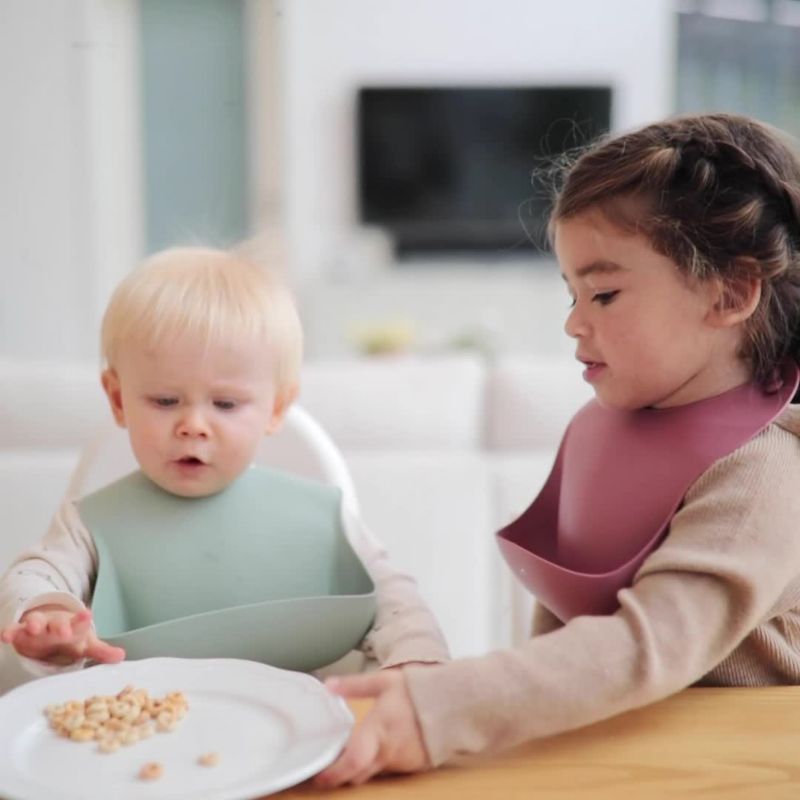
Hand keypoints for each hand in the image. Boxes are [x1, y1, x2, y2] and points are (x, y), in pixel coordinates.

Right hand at [0, 605, 124, 665]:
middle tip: (64, 630)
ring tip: (33, 627)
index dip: (82, 619)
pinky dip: (9, 632)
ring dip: (34, 624)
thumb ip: (101, 651)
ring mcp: (38, 627)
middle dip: (60, 626)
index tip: (87, 614)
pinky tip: (5, 635)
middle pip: (57, 623)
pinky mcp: (21, 632)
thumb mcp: (86, 644)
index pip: (79, 623)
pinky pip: (14, 631)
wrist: (50, 630)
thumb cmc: (71, 638)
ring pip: (34, 623)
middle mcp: (55, 625)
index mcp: (73, 627)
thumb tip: (121, 656)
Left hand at [314, 668, 429, 786]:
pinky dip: (383, 760)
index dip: (334, 774)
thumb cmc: (417, 690)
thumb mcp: (384, 682)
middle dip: (344, 771)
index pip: (353, 762)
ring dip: (365, 764)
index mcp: (378, 732)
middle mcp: (389, 752)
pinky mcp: (415, 766)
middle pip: (359, 773)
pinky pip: (392, 768)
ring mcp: (403, 762)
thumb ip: (354, 685)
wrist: (454, 702)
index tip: (320, 777)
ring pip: (375, 771)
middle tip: (334, 762)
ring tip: (358, 748)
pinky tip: (384, 745)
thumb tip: (328, 685)